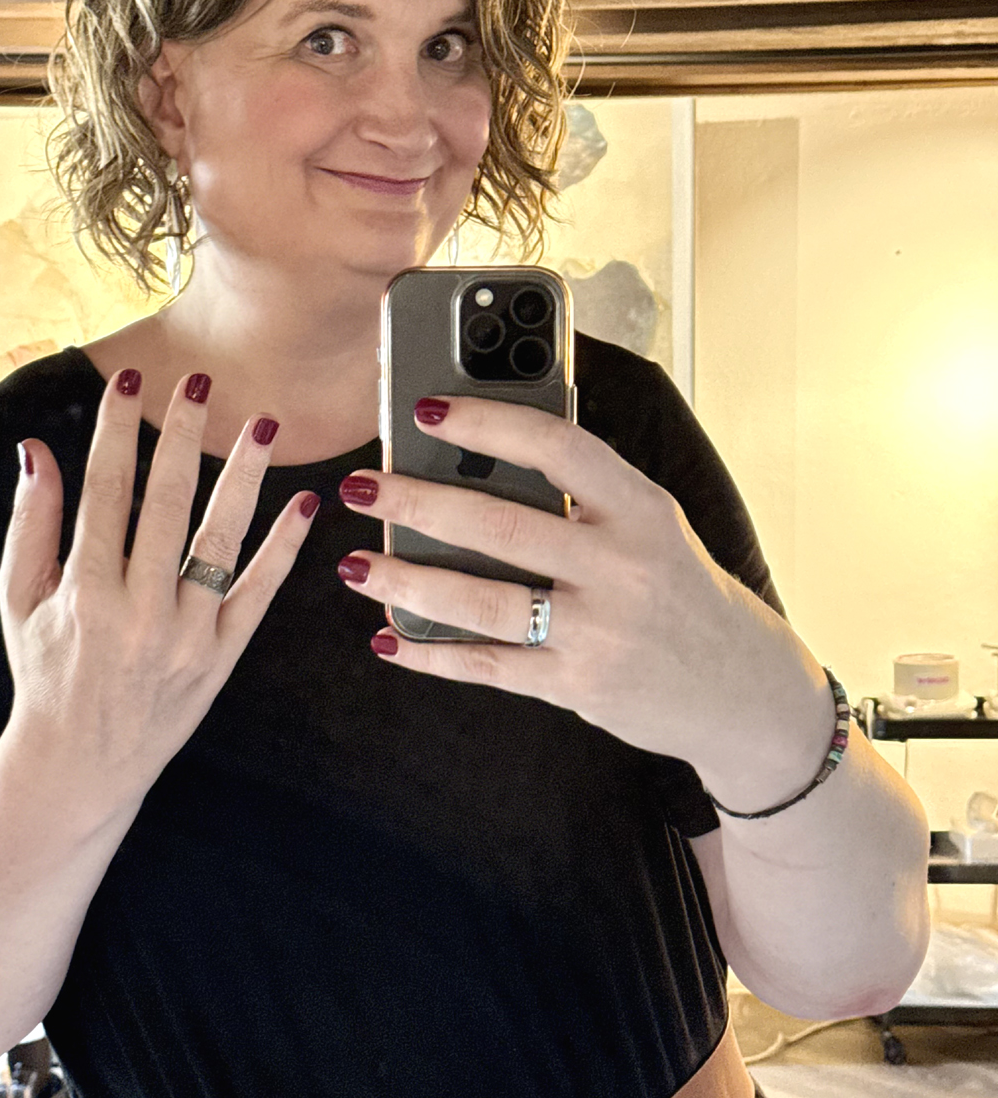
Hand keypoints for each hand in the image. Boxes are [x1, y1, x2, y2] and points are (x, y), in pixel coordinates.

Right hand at [0, 369, 317, 807]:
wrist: (82, 762)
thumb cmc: (45, 671)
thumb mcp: (18, 600)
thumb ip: (30, 523)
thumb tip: (35, 449)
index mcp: (83, 591)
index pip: (106, 490)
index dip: (118, 430)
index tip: (128, 380)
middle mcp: (139, 611)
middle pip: (167, 504)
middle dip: (182, 435)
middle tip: (200, 380)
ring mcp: (188, 636)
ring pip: (222, 542)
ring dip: (244, 478)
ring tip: (264, 424)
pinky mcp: (223, 657)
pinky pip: (260, 594)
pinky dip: (285, 549)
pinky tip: (305, 504)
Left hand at [336, 395, 820, 785]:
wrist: (742, 690)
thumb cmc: (678, 590)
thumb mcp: (652, 526)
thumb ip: (583, 496)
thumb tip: (476, 457)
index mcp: (641, 507)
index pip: (557, 446)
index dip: (485, 420)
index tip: (425, 407)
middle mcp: (623, 566)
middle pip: (500, 526)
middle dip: (417, 503)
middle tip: (362, 486)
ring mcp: (600, 632)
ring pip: (482, 602)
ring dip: (406, 582)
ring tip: (356, 565)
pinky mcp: (580, 686)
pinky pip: (488, 666)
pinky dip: (430, 654)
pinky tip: (387, 638)